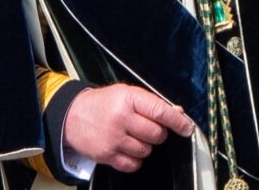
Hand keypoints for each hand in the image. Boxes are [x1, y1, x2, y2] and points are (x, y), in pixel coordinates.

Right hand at [62, 84, 195, 172]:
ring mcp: (114, 139)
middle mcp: (121, 118)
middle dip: (157, 133)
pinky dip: (134, 159)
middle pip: (157, 134)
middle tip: (145, 127)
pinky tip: (125, 148)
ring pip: (147, 151)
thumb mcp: (126, 94)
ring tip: (131, 136)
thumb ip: (151, 103)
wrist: (71, 115)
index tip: (186, 128)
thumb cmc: (102, 104)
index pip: (161, 112)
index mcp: (128, 99)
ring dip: (144, 146)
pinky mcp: (107, 155)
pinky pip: (134, 164)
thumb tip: (177, 113)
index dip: (178, 122)